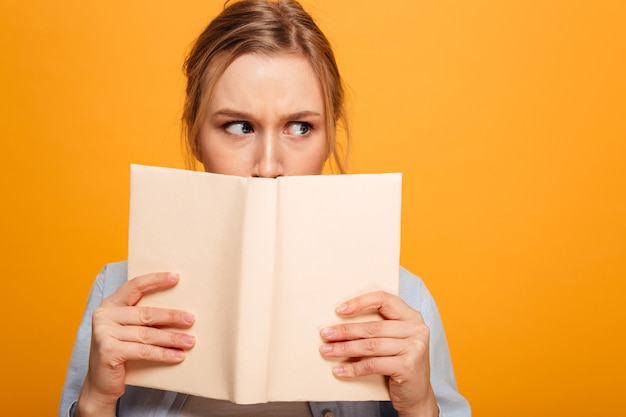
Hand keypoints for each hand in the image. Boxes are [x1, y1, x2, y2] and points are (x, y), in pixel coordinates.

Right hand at [76, 272, 195, 416]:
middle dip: (171, 316)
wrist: (100, 384)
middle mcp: (104, 316)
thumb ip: (142, 317)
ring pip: (147, 334)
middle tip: (191, 319)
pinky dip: (163, 354)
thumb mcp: (128, 330)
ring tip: (190, 341)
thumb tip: (178, 312)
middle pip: (145, 313)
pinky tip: (178, 356)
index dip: (155, 280)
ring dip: (172, 338)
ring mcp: (104, 333)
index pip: (134, 286)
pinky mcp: (108, 351)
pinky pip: (143, 351)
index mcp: (110, 304)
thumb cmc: (120, 352)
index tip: (175, 277)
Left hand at [319, 291, 437, 416]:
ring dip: (344, 348)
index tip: (339, 310)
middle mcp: (417, 329)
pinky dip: (353, 368)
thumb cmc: (400, 364)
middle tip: (325, 334)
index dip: (360, 302)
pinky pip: (372, 365)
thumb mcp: (394, 341)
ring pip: (370, 346)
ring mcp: (415, 348)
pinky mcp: (408, 367)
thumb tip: (340, 323)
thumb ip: (379, 329)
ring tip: (327, 350)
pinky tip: (339, 369)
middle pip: (373, 327)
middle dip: (345, 331)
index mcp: (412, 317)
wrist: (417, 395)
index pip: (384, 299)